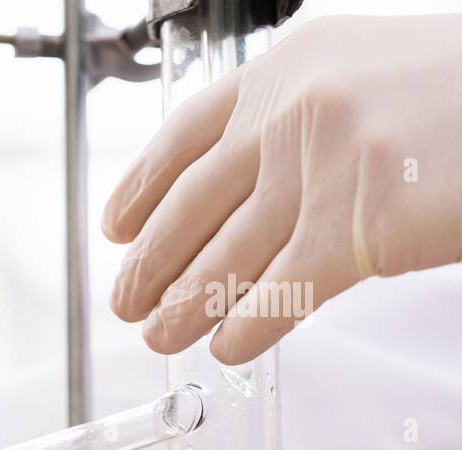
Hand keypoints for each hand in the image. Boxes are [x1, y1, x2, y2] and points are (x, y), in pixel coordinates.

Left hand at [103, 15, 461, 363]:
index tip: (114, 226)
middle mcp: (293, 115)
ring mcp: (322, 171)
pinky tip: (224, 347)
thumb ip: (303, 118)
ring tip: (157, 334)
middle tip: (125, 299)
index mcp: (290, 67)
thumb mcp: (371, 73)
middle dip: (151, 261)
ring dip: (183, 304)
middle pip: (193, 204)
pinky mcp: (357, 232)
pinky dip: (244, 328)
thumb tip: (248, 185)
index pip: (185, 135)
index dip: (141, 188)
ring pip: (226, 256)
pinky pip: (279, 295)